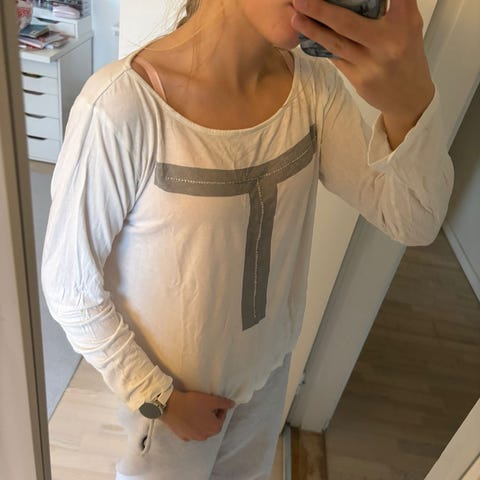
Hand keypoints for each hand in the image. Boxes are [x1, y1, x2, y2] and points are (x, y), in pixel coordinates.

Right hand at [161, 389, 235, 441]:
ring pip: (202, 428)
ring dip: (202, 420)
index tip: (216, 401)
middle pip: (212, 424)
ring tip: (197, 409)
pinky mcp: (183, 436)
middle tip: (207, 405)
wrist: (171, 406)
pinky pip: (191, 430)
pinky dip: (192, 424)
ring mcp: (193, 438)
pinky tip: (188, 416)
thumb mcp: (211, 400)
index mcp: (214, 428)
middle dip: (212, 415)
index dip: (220, 408)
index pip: (222, 417)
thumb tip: (233, 404)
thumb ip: (224, 403)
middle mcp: (205, 436)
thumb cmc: (193, 403)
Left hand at [291, 0, 434, 147]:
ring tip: (295, 19)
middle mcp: (388, 42)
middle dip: (321, 11)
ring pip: (336, 44)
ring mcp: (371, 63)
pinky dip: (323, 46)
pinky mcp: (359, 79)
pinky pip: (336, 59)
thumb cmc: (406, 55)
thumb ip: (391, 7)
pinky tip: (309, 36)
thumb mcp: (408, 25)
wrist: (409, 98)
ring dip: (313, 31)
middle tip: (300, 0)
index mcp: (404, 22)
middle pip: (347, 23)